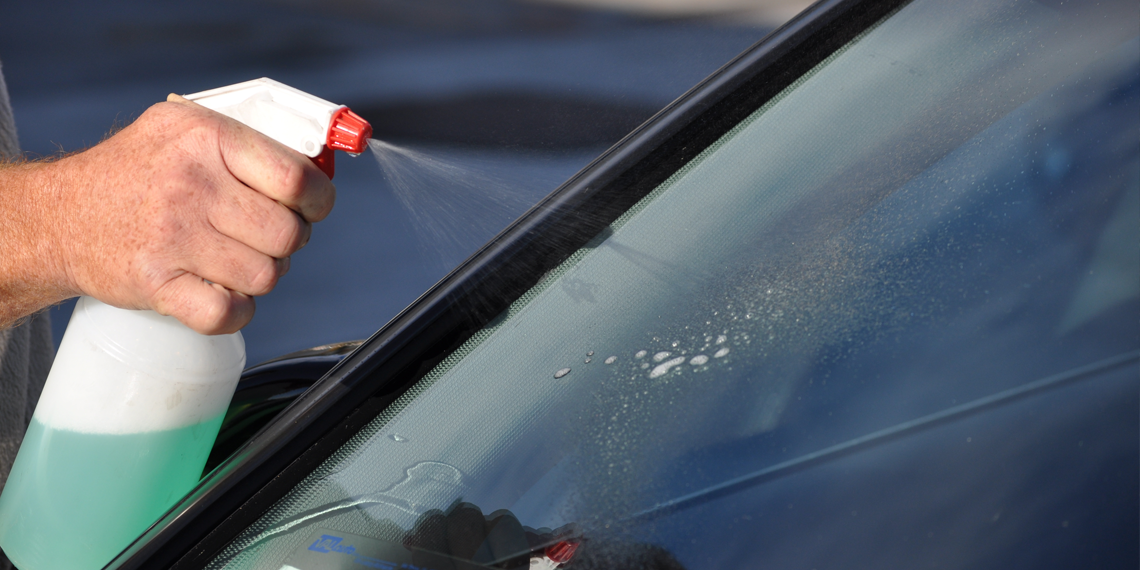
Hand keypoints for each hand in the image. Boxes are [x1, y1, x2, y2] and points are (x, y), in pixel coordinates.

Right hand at [0, 96, 334, 332]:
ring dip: (261, 275)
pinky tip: (223, 293)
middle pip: (287, 234)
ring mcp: (172, 236)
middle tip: (267, 237)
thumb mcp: (186, 128)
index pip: (296, 178)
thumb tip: (318, 166)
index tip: (313, 207)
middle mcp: (190, 186)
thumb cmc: (137, 171)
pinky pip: (227, 313)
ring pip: (265, 276)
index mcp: (207, 139)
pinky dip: (236, 312)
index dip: (319, 200)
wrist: (61, 214)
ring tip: (238, 260)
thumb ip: (250, 141)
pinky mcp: (155, 282)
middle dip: (289, 241)